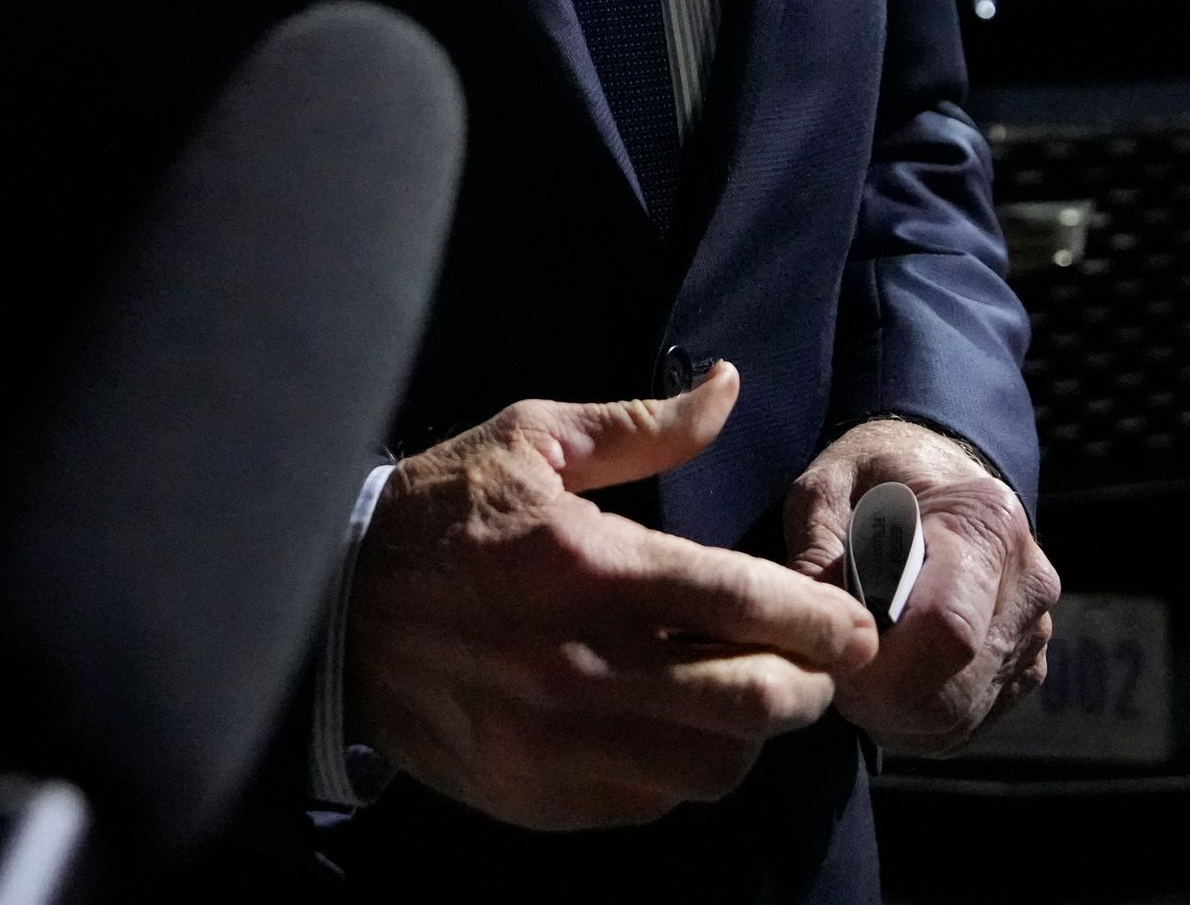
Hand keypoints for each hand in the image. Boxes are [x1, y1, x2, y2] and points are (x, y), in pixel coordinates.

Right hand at [348, 362, 876, 829]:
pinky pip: (652, 802)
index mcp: (593, 566)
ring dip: (750, 736)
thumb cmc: (443, 515)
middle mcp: (586, 664)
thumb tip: (728, 386)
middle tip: (819, 667)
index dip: (824, 621)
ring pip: (712, 766)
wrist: (333, 613)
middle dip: (809, 686)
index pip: (746, 603)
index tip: (856, 625)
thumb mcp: (534, 441)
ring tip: (750, 698)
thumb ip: (644, 425)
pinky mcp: (540, 793)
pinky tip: (679, 730)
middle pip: (752, 700)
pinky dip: (685, 772)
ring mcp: (563, 741)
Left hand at [780, 418, 1057, 755]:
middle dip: (878, 701)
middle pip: (953, 692)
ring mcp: (1032, 633)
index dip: (880, 666)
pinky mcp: (1023, 670)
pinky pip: (965, 726)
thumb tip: (805, 614)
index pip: (948, 630)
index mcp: (986, 524)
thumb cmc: (877, 479)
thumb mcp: (828, 486)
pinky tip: (885, 680)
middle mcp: (1027, 582)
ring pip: (957, 720)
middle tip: (832, 670)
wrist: (938, 475)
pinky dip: (915, 721)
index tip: (831, 653)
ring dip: (893, 715)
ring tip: (856, 667)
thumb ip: (815, 546)